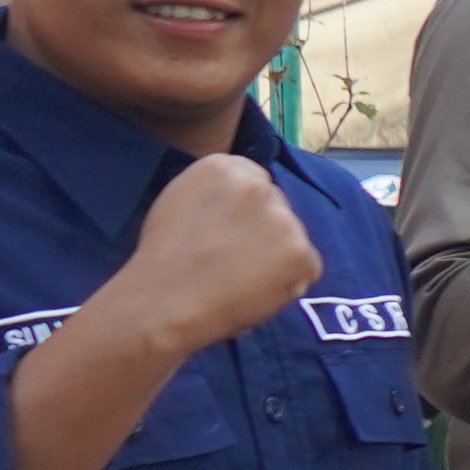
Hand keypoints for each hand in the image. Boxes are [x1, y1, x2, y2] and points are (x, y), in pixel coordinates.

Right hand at [120, 150, 323, 357]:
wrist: (165, 302)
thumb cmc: (164, 257)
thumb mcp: (180, 200)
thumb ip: (217, 191)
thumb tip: (244, 197)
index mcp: (225, 167)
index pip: (255, 181)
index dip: (245, 211)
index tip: (229, 232)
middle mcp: (259, 186)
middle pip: (277, 206)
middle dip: (263, 230)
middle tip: (233, 259)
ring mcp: (284, 219)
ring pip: (292, 236)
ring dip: (277, 256)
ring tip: (240, 278)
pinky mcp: (302, 253)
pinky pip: (306, 267)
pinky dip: (290, 281)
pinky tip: (256, 291)